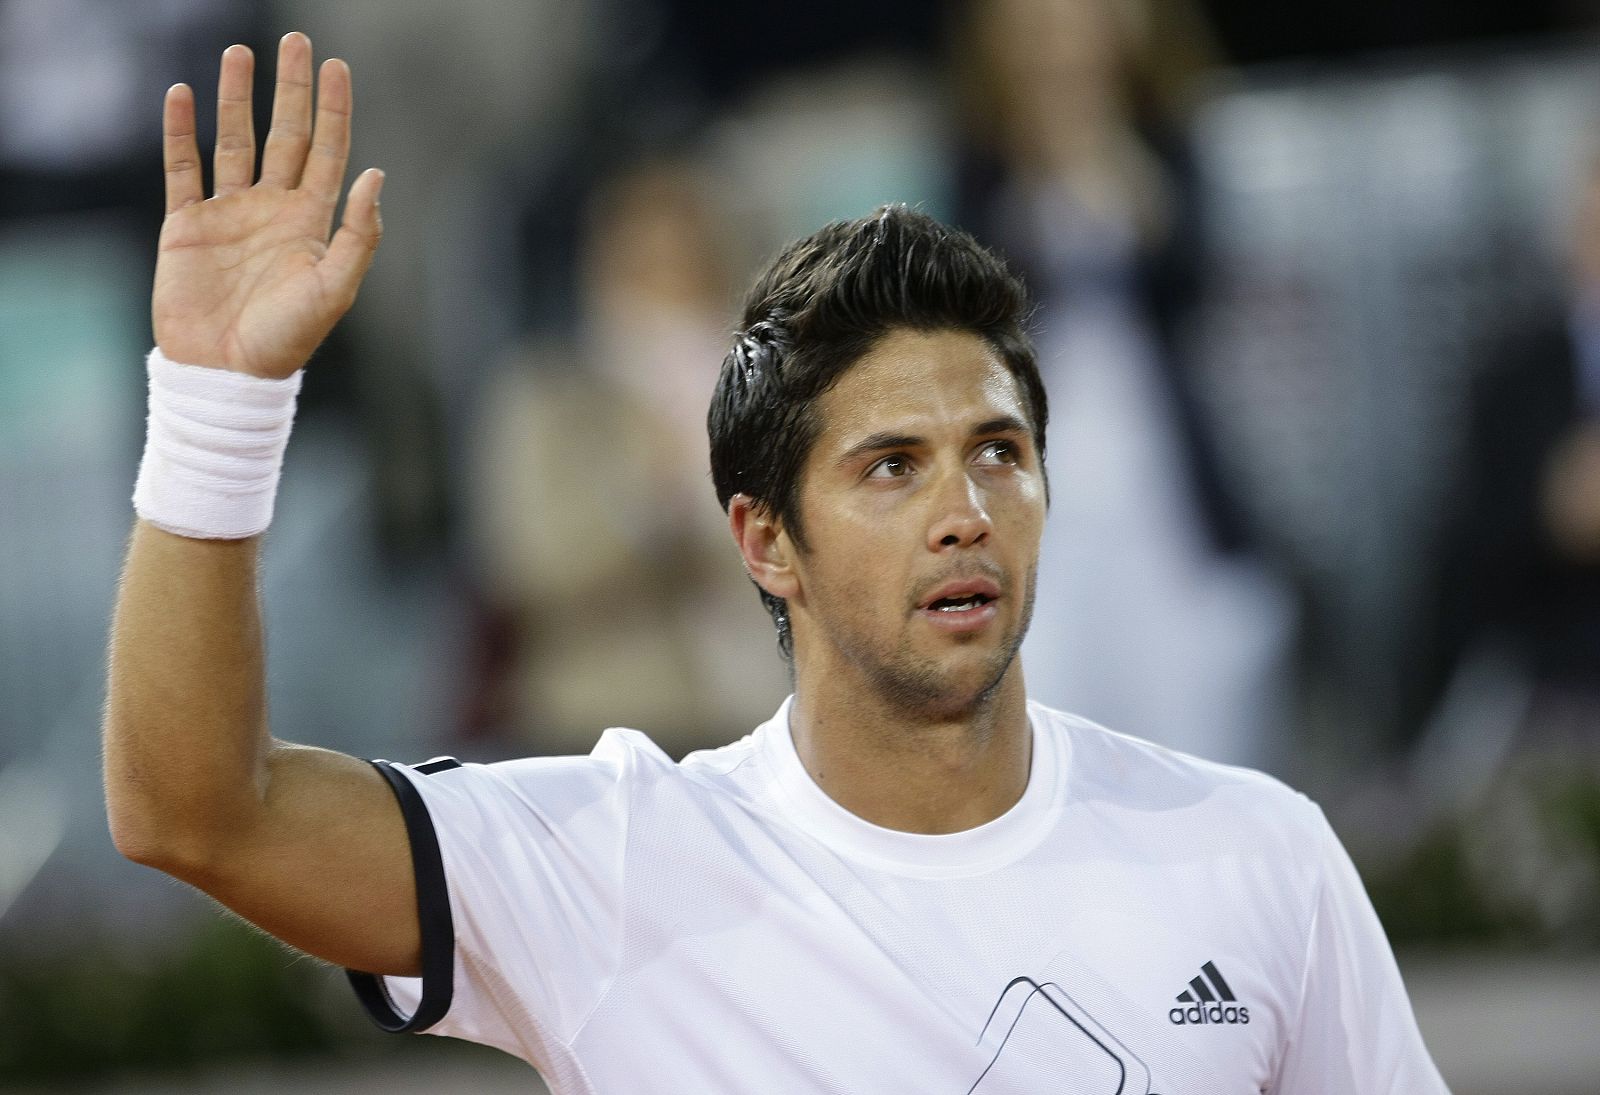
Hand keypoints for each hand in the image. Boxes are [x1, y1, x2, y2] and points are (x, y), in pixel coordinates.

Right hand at [152, 33, 382, 378]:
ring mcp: (229, 214)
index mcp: (312, 223)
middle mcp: (273, 210)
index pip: (328, 153)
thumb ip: (358, 234)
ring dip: (237, 98)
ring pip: (234, 142)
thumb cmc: (285, 340)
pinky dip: (181, 132)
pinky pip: (182, 169)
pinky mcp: (187, 226)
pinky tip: (183, 95)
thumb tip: (375, 175)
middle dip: (291, 90)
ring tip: (240, 54)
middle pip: (285, 135)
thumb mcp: (334, 289)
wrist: (225, 372)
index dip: (334, 110)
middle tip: (295, 43)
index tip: (337, 67)